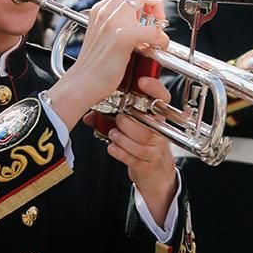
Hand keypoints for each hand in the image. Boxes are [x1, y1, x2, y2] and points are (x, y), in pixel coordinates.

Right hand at [48, 0, 168, 125]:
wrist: (82, 84)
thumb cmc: (93, 66)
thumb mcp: (102, 35)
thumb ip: (117, 24)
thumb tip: (138, 21)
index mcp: (101, 9)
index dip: (145, 2)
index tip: (150, 16)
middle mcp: (106, 11)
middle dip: (155, 7)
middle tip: (157, 24)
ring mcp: (114, 23)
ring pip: (148, 9)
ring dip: (157, 23)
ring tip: (155, 38)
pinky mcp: (123, 37)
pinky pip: (153, 32)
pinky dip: (160, 40)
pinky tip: (157, 48)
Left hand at [95, 76, 177, 223]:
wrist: (155, 170)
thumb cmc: (143, 142)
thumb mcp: (135, 125)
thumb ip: (114, 116)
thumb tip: (90, 114)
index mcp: (157, 116)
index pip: (162, 98)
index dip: (154, 88)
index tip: (141, 81)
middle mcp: (159, 131)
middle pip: (148, 123)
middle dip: (128, 121)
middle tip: (118, 119)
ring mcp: (156, 148)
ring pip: (141, 140)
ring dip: (122, 137)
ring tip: (113, 134)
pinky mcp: (148, 164)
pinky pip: (134, 157)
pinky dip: (119, 152)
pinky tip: (113, 148)